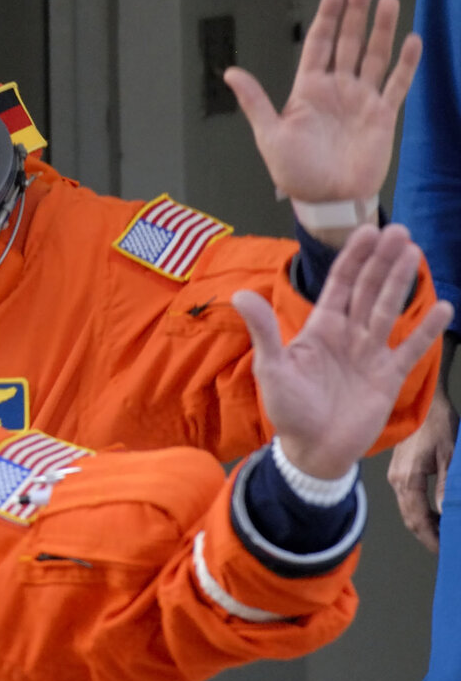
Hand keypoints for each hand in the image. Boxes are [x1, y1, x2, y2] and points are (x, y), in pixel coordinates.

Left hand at [223, 0, 419, 206]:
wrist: (327, 200)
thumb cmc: (295, 172)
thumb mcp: (269, 135)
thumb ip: (255, 101)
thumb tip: (230, 72)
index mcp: (307, 89)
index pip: (319, 44)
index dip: (327, 18)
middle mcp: (336, 89)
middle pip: (349, 42)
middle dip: (356, 12)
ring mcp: (361, 100)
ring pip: (375, 56)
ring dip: (383, 30)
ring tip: (390, 1)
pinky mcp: (382, 117)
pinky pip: (397, 85)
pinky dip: (406, 64)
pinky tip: (413, 41)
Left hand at [235, 225, 452, 480]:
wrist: (313, 450)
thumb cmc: (288, 408)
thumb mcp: (272, 367)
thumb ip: (264, 331)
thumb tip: (240, 294)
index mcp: (320, 327)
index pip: (339, 284)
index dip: (353, 258)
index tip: (366, 231)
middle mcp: (347, 334)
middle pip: (368, 289)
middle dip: (382, 260)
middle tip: (400, 231)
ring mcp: (370, 354)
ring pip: (388, 310)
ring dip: (401, 282)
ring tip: (415, 253)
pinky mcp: (388, 378)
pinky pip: (410, 349)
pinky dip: (425, 330)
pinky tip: (443, 309)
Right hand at [389, 388, 456, 551]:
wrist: (423, 400)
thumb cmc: (437, 424)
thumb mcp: (450, 457)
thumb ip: (446, 488)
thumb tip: (446, 514)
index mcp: (407, 479)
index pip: (417, 520)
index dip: (432, 540)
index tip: (447, 553)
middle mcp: (397, 480)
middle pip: (410, 518)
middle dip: (428, 536)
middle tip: (448, 549)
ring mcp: (396, 474)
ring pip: (409, 509)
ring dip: (426, 524)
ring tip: (446, 534)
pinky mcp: (400, 469)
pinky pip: (409, 498)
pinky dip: (422, 511)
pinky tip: (436, 514)